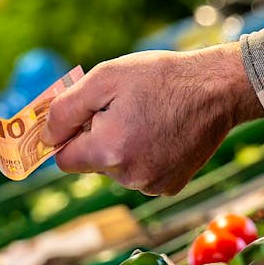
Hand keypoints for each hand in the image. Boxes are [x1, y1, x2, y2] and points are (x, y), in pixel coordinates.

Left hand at [45, 42, 263, 195]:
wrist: (219, 88)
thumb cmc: (159, 77)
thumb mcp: (103, 78)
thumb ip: (65, 109)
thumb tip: (45, 137)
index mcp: (108, 150)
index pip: (64, 160)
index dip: (70, 137)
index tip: (83, 118)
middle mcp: (129, 176)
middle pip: (92, 164)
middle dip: (98, 139)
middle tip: (124, 109)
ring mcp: (151, 185)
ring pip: (117, 169)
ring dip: (122, 147)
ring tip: (148, 118)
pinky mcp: (170, 187)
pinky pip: (141, 174)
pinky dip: (145, 156)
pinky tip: (162, 132)